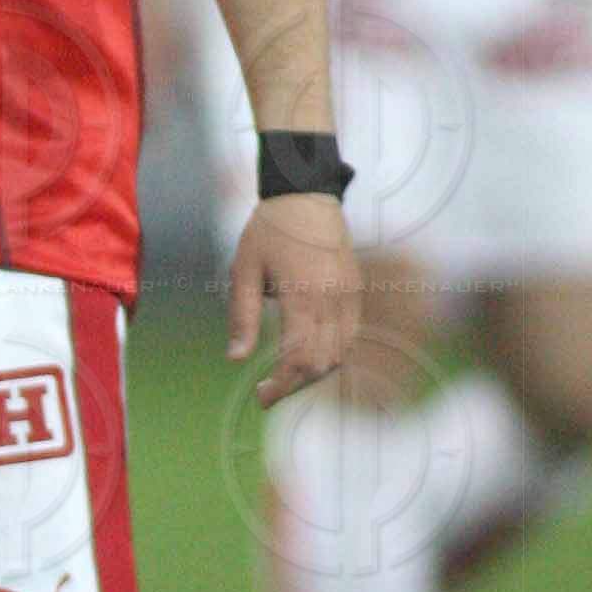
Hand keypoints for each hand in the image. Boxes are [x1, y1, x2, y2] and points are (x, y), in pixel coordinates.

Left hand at [226, 195, 361, 404]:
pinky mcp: (356, 290)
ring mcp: (349, 295)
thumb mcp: (245, 270)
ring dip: (315, 372)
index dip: (281, 385)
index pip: (299, 358)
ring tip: (285, 376)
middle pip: (322, 363)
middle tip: (268, 392)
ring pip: (341, 353)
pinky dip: (332, 353)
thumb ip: (241, 316)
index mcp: (303, 295)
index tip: (261, 396)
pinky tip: (309, 355)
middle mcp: (333, 299)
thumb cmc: (268, 230)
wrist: (306, 194)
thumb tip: (235, 359)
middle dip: (295, 384)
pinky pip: (351, 335)